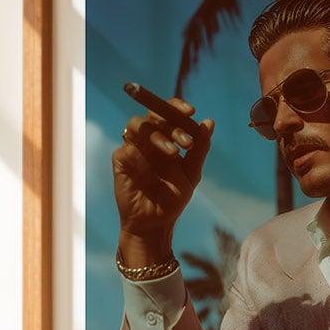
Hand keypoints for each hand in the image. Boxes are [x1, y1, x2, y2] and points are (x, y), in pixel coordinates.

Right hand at [112, 96, 211, 262]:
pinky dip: (142, 157)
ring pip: (137, 124)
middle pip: (153, 114)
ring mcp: (133, 147)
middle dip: (171, 123)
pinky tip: (151, 172)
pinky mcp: (120, 160)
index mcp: (166, 137)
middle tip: (187, 143)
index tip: (191, 111)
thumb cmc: (173, 198)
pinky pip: (128, 148)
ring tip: (173, 154)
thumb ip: (200, 148)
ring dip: (157, 135)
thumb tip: (209, 122)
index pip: (168, 112)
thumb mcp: (192, 173)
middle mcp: (148, 139)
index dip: (177, 106)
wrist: (156, 223)